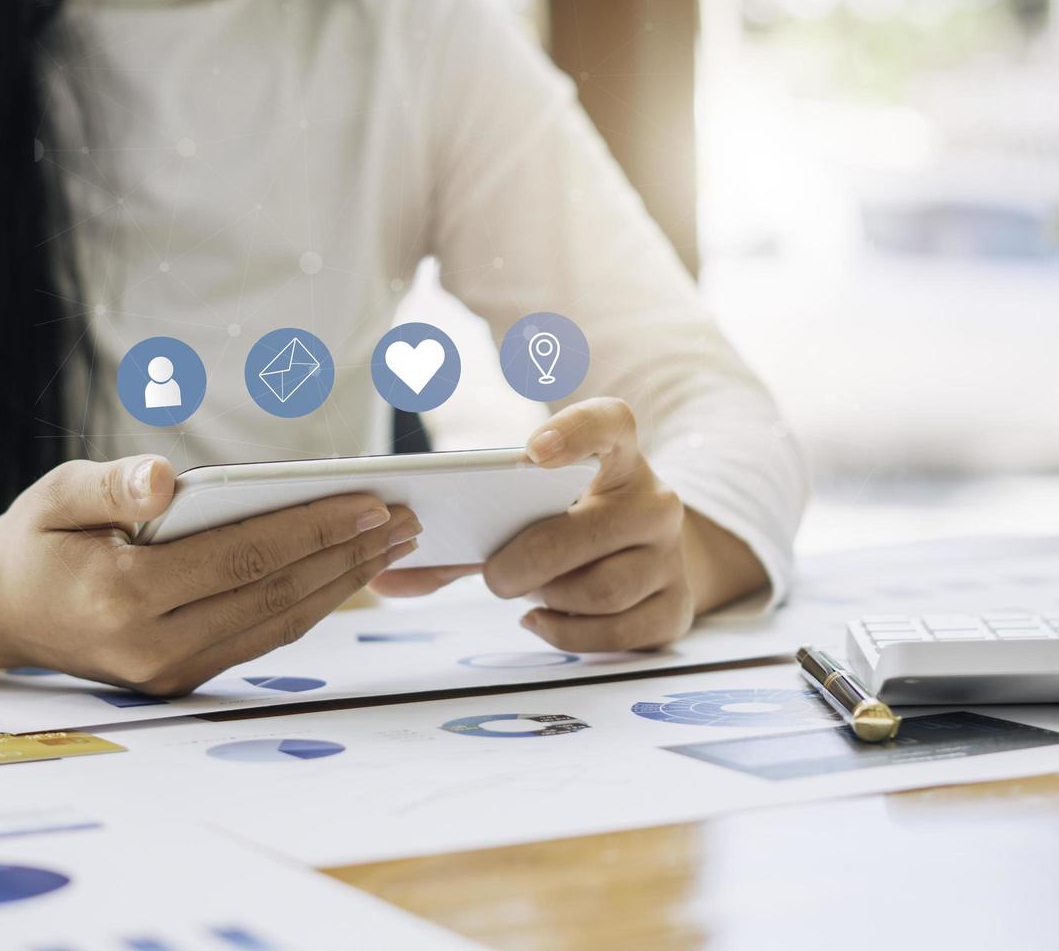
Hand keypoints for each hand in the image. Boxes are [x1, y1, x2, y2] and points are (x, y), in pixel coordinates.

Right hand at [0, 455, 420, 694]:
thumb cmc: (35, 540)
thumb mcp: (57, 494)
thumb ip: (110, 484)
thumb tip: (161, 479)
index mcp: (123, 598)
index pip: (244, 558)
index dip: (314, 529)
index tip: (372, 502)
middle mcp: (153, 649)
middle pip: (275, 596)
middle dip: (348, 556)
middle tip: (406, 521)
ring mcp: (171, 674)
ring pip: (279, 624)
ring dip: (342, 584)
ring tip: (391, 544)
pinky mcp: (183, 680)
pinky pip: (262, 638)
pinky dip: (311, 604)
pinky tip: (344, 573)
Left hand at [371, 397, 764, 650]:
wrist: (639, 564)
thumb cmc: (565, 533)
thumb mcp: (515, 525)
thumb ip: (452, 546)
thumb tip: (381, 579)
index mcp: (617, 458)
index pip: (611, 423)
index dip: (575, 432)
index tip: (532, 452)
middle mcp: (655, 499)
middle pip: (589, 530)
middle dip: (529, 561)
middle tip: (494, 576)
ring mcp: (672, 555)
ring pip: (603, 588)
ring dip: (549, 599)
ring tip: (527, 595)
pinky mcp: (678, 606)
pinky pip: (619, 631)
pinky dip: (570, 634)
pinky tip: (543, 621)